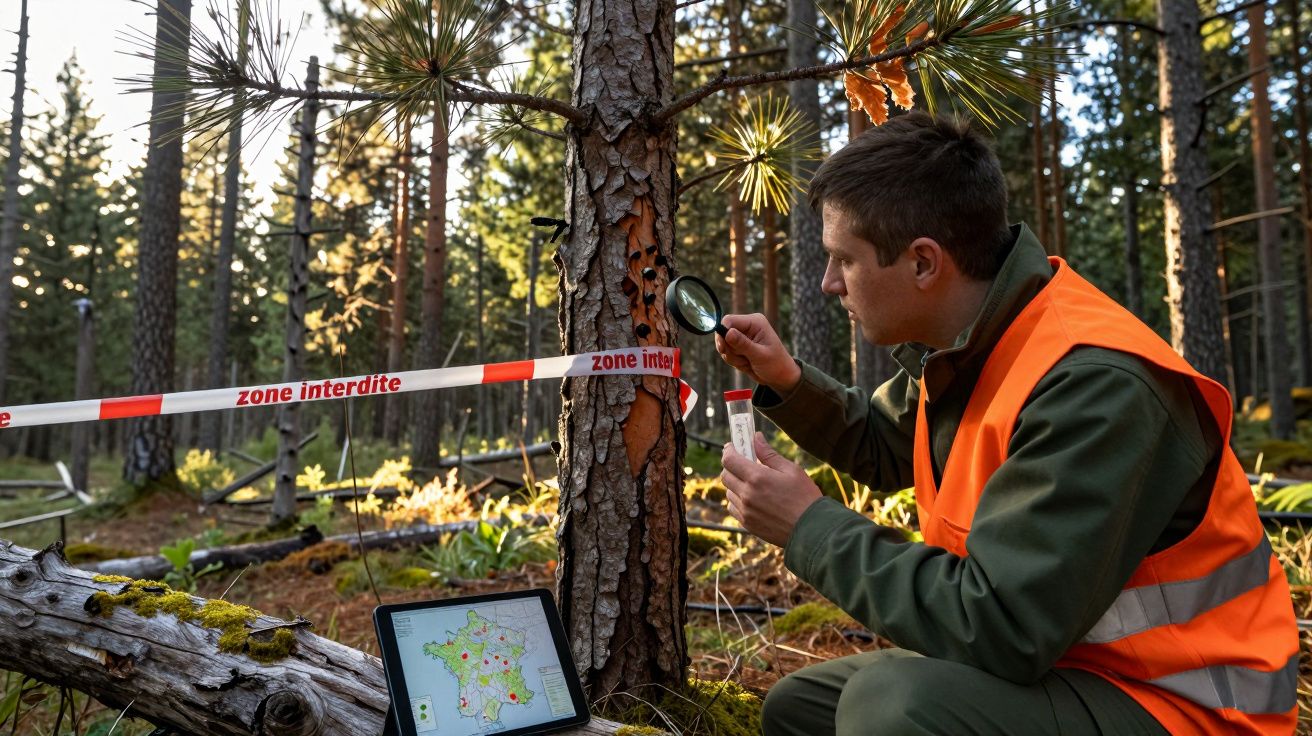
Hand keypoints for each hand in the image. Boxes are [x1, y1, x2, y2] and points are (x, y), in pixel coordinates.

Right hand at [714, 314, 800, 393]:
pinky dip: (733, 361)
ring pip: (724, 345)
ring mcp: (742, 336)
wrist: (779, 377)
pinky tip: (746, 363)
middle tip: (743, 359)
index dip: (722, 333)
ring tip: (748, 362)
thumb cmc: (775, 364)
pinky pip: (726, 352)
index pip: (729, 320)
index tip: (722, 348)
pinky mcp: (738, 346)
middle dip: (729, 349)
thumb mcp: (760, 355)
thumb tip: (728, 332)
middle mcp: (747, 326)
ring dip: (733, 357)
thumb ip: (743, 344)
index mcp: (755, 322)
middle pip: (723, 333)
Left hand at [720, 432, 822, 547]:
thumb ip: (769, 454)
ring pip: (729, 492)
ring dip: (736, 484)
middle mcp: (747, 494)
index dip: (729, 450)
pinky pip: (734, 508)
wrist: (811, 530)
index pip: (729, 460)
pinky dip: (738, 500)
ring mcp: (745, 511)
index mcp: (757, 478)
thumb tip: (756, 438)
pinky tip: (753, 499)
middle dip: (731, 466)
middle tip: (744, 463)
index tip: (732, 446)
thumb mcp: (791, 470)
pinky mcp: (747, 524)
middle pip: (725, 475)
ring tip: (753, 483)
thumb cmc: (805, 497)